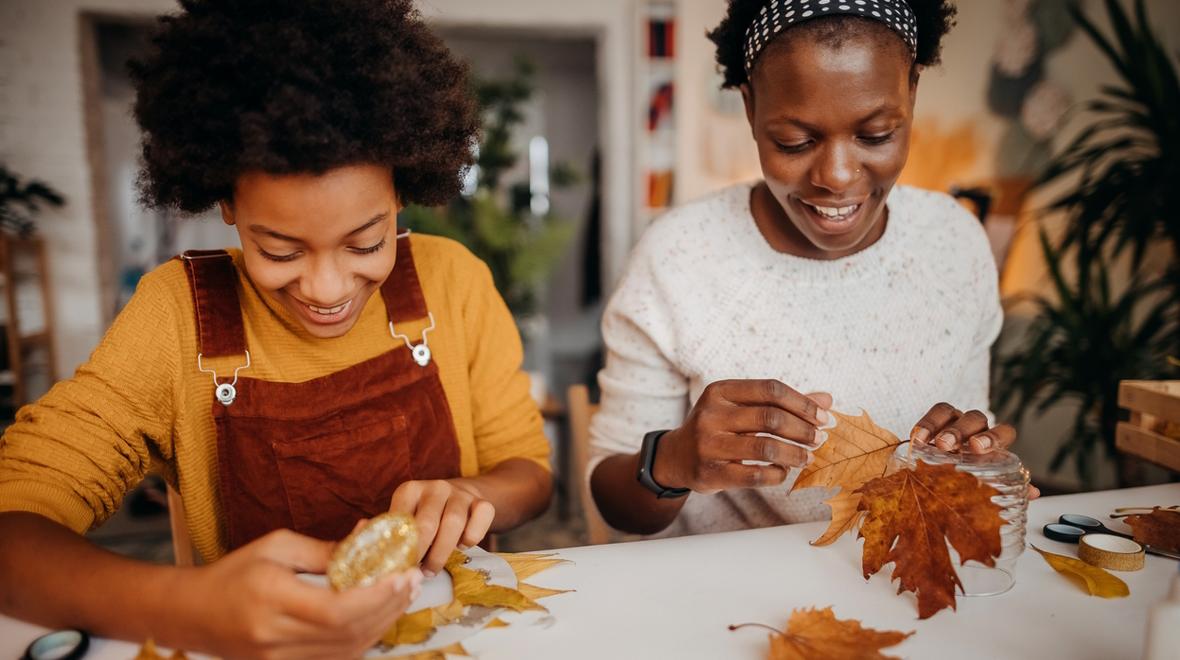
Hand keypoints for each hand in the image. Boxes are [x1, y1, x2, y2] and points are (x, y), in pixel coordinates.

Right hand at [185, 529, 420, 659]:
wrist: (190, 613)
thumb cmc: (232, 572)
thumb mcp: (276, 547)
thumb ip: (324, 551)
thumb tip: (368, 544)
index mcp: (272, 600)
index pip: (338, 609)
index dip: (377, 596)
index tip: (403, 575)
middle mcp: (276, 638)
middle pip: (349, 632)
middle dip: (388, 606)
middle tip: (413, 581)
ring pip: (346, 650)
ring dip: (382, 623)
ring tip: (402, 596)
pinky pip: (335, 658)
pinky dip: (362, 639)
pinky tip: (378, 617)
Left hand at [389, 479, 494, 575]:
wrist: (463, 495)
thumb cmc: (427, 514)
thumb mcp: (407, 516)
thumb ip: (391, 530)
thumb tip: (368, 545)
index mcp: (410, 490)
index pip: (402, 518)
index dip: (399, 546)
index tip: (397, 565)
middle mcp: (435, 487)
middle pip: (427, 524)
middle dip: (420, 553)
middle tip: (416, 572)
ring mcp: (460, 493)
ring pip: (454, 523)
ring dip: (442, 553)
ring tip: (432, 570)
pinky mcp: (482, 501)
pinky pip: (481, 518)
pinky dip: (472, 537)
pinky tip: (462, 546)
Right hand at [653, 380, 830, 492]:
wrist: (675, 457)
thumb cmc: (718, 427)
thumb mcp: (741, 407)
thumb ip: (781, 403)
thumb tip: (826, 400)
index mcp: (720, 391)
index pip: (770, 389)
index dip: (802, 403)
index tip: (823, 417)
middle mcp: (711, 414)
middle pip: (769, 418)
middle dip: (802, 429)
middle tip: (820, 439)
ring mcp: (708, 445)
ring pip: (764, 448)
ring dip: (794, 454)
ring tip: (807, 457)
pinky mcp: (710, 473)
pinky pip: (754, 476)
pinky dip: (777, 474)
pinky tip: (783, 471)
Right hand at [909, 403, 1039, 498]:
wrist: (945, 477)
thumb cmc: (972, 479)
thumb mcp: (987, 482)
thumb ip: (1007, 486)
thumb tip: (1032, 493)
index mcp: (994, 442)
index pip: (1003, 431)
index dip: (993, 438)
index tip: (978, 449)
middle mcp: (975, 428)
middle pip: (974, 418)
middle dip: (961, 431)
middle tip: (948, 446)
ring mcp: (953, 423)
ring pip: (950, 412)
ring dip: (939, 426)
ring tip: (929, 443)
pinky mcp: (933, 424)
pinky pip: (930, 416)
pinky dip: (924, 426)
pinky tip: (916, 440)